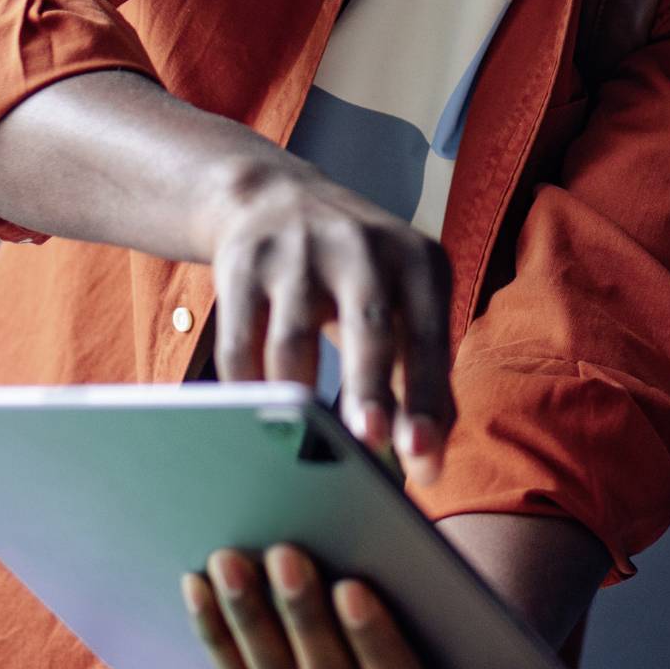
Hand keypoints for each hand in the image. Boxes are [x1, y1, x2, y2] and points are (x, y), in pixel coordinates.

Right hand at [201, 155, 452, 478]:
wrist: (275, 199)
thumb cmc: (359, 277)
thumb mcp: (403, 307)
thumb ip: (419, 382)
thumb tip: (427, 469)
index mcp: (418, 262)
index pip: (429, 338)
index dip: (425, 397)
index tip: (420, 452)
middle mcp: (363, 248)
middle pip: (367, 329)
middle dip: (368, 391)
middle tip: (368, 444)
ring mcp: (298, 251)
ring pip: (293, 341)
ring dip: (297, 399)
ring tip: (302, 443)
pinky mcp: (243, 262)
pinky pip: (240, 340)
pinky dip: (246, 387)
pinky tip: (254, 418)